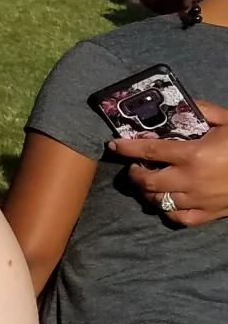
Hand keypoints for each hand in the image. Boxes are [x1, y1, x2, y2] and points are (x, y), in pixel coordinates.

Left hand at [113, 100, 227, 224]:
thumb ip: (202, 110)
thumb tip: (180, 105)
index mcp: (193, 154)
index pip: (149, 151)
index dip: (127, 148)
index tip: (114, 145)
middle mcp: (191, 180)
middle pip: (147, 181)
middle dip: (135, 173)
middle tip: (136, 166)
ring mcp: (199, 200)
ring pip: (158, 201)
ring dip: (147, 192)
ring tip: (148, 182)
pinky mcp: (210, 214)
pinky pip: (179, 218)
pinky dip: (168, 211)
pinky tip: (168, 200)